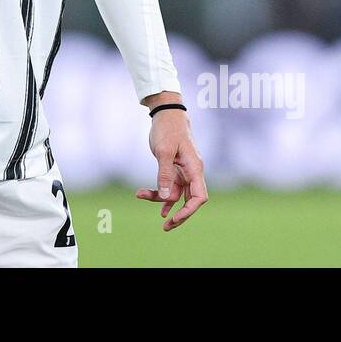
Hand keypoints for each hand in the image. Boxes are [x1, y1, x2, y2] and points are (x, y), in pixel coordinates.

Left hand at [136, 97, 207, 230]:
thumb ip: (165, 175)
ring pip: (176, 194)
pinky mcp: (174, 169)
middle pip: (190, 200)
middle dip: (179, 215)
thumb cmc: (168, 129)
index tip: (175, 218)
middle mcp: (192, 172)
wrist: (166, 114)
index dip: (189, 210)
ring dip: (161, 200)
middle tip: (166, 227)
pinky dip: (159, 192)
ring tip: (142, 196)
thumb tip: (167, 199)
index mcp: (194, 168)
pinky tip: (146, 195)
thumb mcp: (164, 151)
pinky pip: (169, 186)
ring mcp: (183, 172)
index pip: (199, 197)